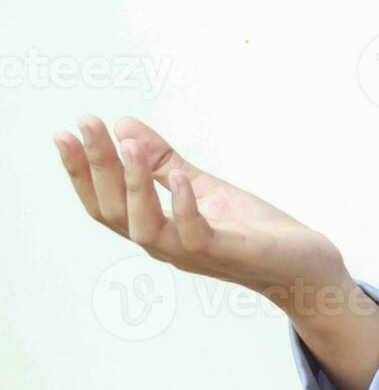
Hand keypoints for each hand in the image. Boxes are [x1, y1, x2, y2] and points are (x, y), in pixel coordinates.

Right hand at [54, 114, 350, 314]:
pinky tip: (179, 175)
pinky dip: (184, 204)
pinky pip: (195, 235)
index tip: (65, 133)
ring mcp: (193, 253)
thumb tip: (125, 126)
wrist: (302, 265)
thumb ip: (164, 162)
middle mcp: (165, 246)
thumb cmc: (251, 229)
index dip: (80, 171)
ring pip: (144, 227)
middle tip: (84, 124)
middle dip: (94, 167)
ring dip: (133, 184)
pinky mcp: (227, 253)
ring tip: (126, 146)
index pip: (104, 202)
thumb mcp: (202, 186)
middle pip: (113, 211)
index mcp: (156, 229)